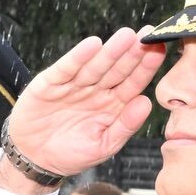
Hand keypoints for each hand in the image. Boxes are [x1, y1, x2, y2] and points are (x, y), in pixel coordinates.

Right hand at [0, 27, 165, 183]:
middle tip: (148, 34)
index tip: (160, 51)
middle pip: (117, 69)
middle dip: (132, 52)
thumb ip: (125, 125)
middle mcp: (96, 91)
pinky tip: (91, 45)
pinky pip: (66, 69)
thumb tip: (147, 103)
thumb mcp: (103, 146)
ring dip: (110, 51)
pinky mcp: (50, 84)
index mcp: (113, 104)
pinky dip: (77, 57)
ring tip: (126, 36)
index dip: (146, 67)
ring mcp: (74, 86)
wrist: (35, 160)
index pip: (133, 82)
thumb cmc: (71, 154)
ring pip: (95, 65)